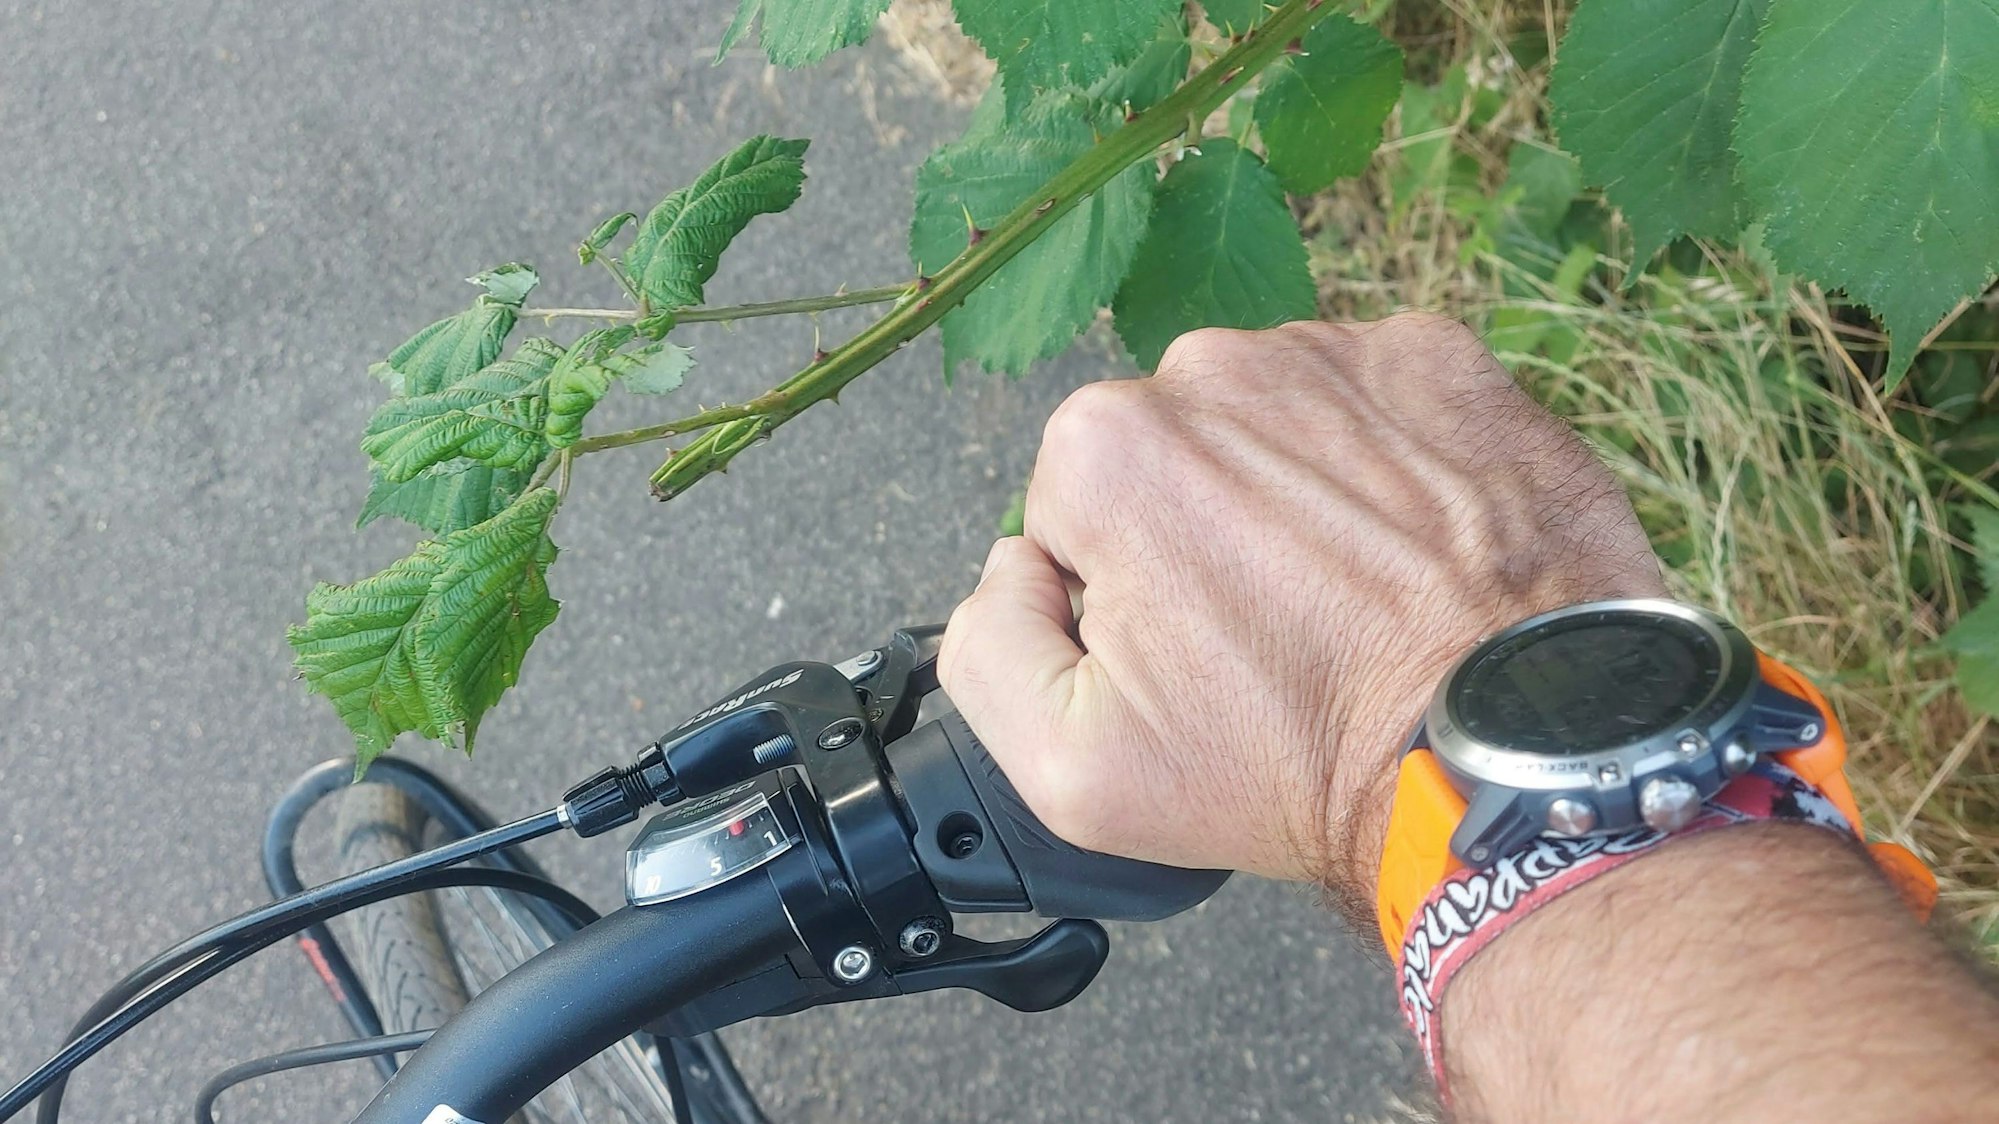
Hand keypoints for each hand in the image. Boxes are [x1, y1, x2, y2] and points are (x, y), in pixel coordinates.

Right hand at [939, 315, 1663, 919]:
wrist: (1511, 750)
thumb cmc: (1298, 764)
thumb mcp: (1069, 768)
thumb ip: (984, 648)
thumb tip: (1013, 564)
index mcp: (1107, 445)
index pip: (1074, 512)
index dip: (1122, 596)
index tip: (1196, 655)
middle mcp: (1212, 364)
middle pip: (1171, 453)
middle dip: (1202, 531)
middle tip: (1277, 632)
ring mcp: (1337, 352)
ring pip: (1272, 421)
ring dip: (1295, 491)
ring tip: (1356, 594)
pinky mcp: (1444, 358)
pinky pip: (1374, 401)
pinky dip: (1387, 462)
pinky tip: (1417, 547)